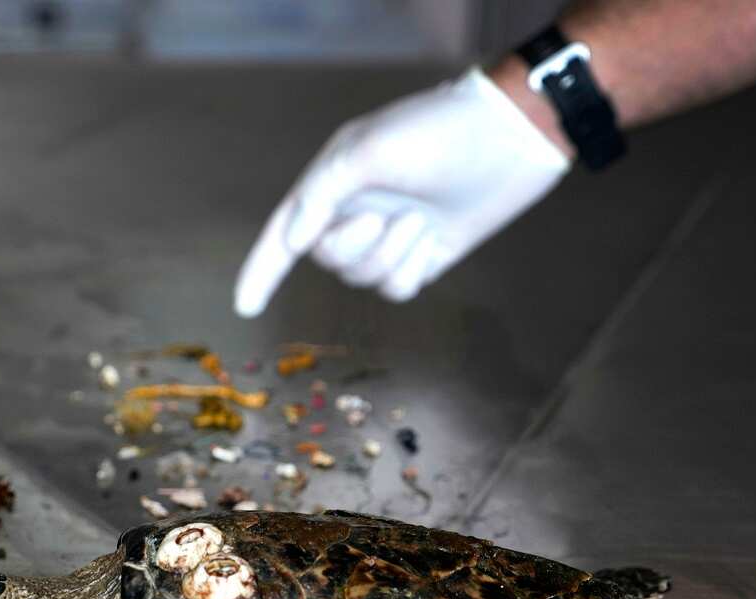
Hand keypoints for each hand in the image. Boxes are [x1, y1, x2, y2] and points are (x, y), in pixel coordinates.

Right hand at [234, 67, 569, 316]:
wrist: (510, 141)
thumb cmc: (437, 134)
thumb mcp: (369, 150)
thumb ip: (322, 193)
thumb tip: (291, 240)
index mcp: (332, 183)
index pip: (283, 235)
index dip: (261, 272)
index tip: (244, 307)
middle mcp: (354, 212)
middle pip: (326, 259)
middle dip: (353, 246)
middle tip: (387, 216)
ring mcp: (387, 238)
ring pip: (362, 277)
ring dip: (389, 254)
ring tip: (421, 219)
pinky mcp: (419, 258)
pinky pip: (396, 287)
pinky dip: (409, 268)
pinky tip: (431, 240)